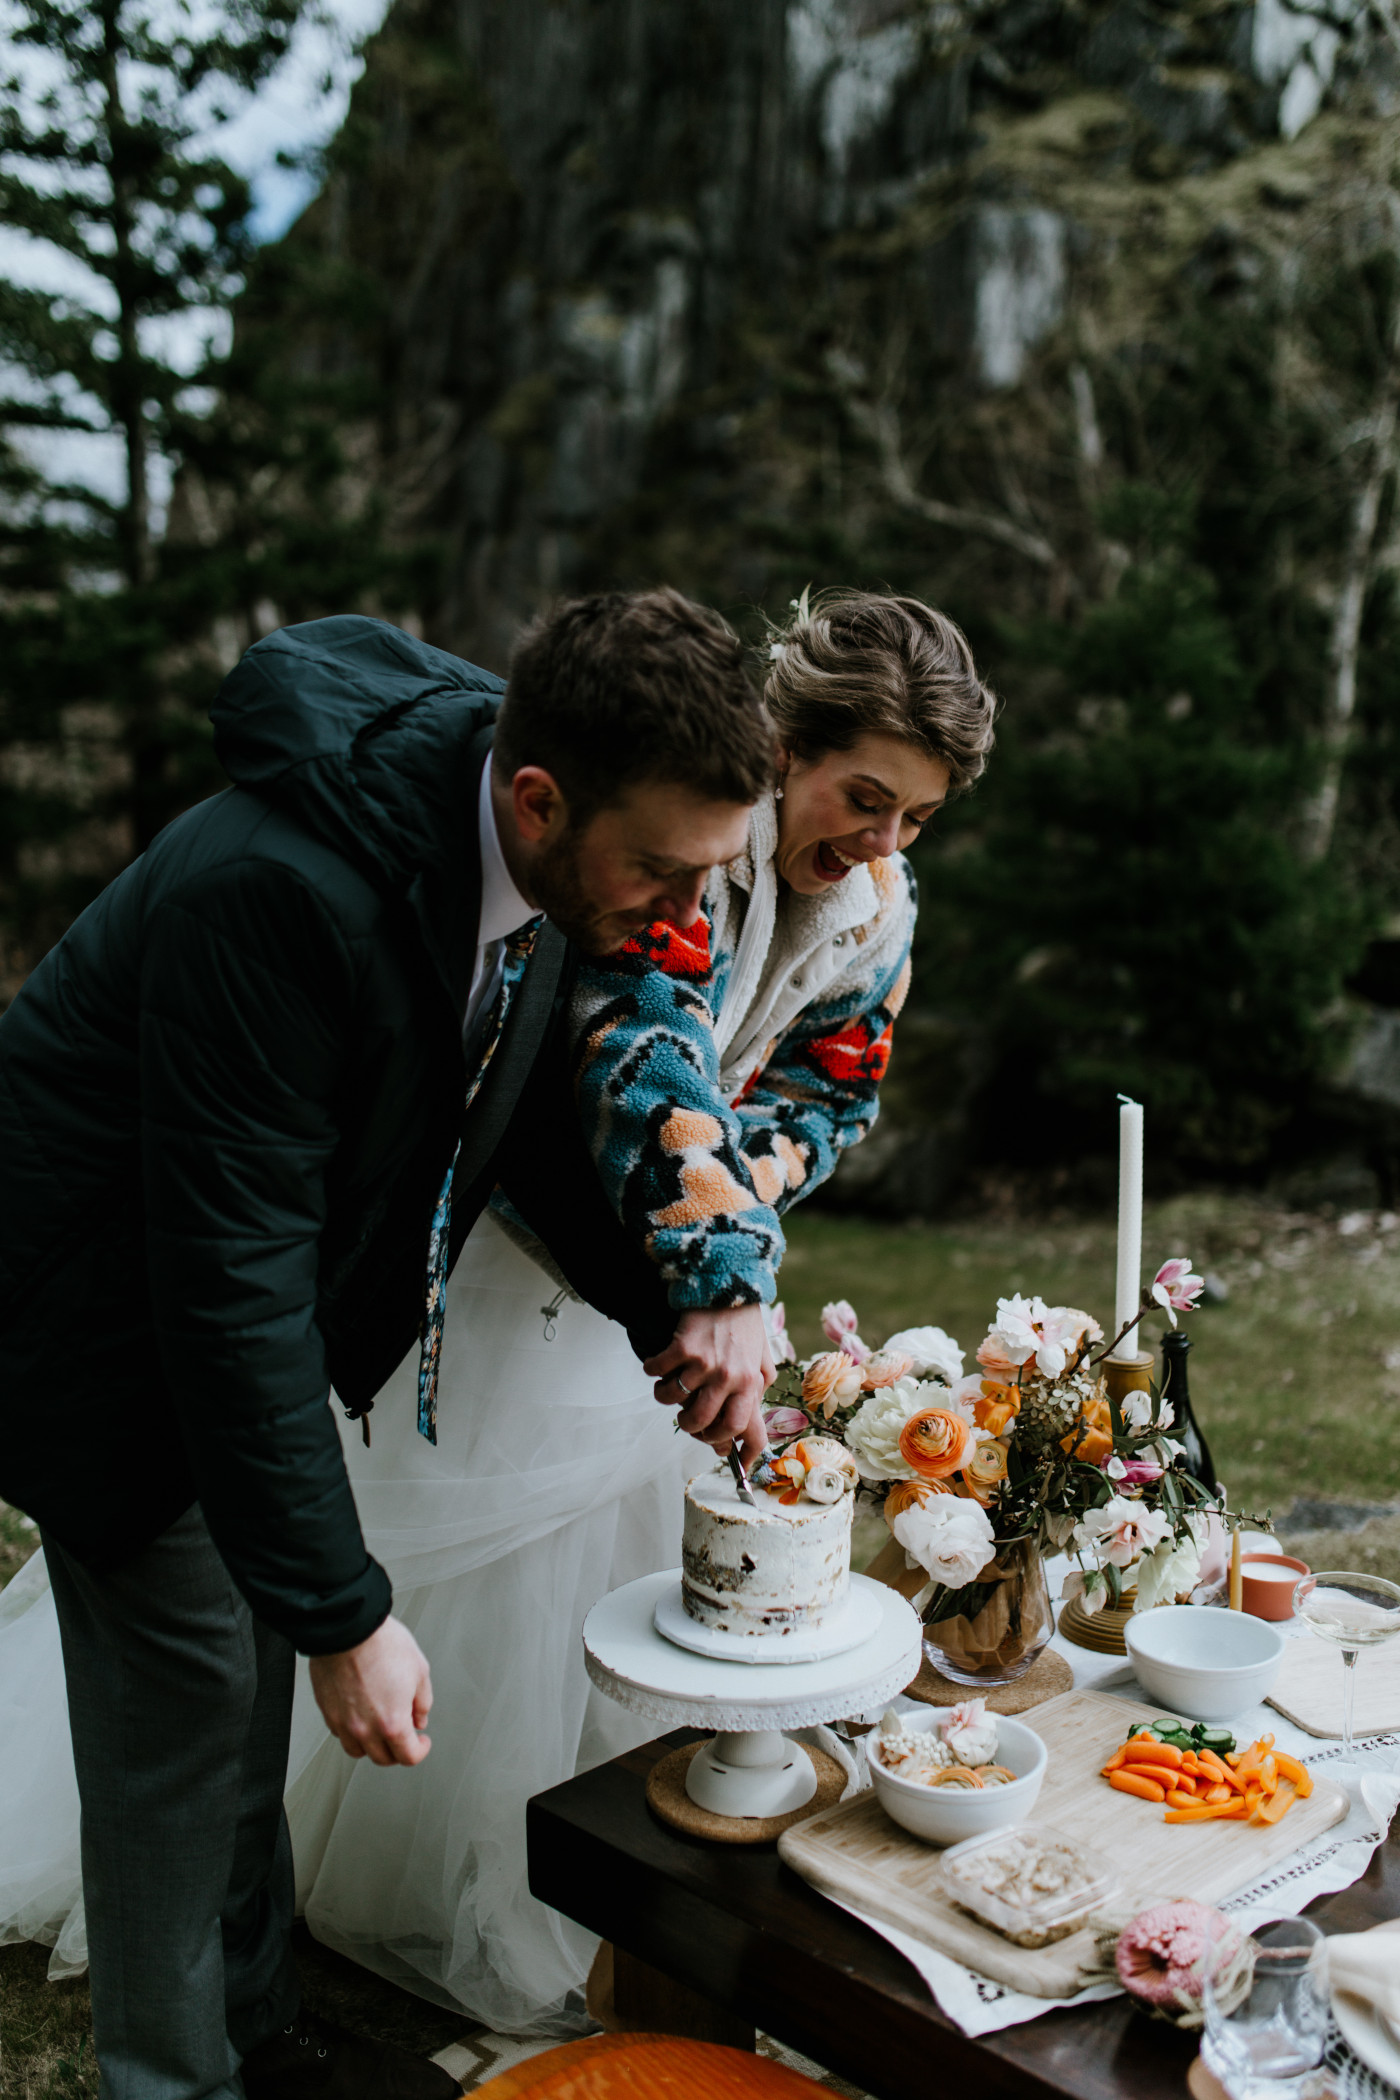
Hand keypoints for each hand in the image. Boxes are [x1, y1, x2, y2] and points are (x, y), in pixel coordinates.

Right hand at [308, 1615, 432, 1767]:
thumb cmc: (381, 1643)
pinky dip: (352, 1731)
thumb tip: (420, 1718)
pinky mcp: (327, 1711)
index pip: (408, 1757)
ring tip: (381, 1728)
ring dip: (372, 1745)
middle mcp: (365, 1728)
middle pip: (382, 1758)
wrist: (348, 1626)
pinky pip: (340, 1733)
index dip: (420, 1751)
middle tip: (404, 1735)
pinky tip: (361, 1714)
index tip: (422, 1742)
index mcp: (392, 1722)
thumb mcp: (419, 1670)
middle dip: (397, 1750)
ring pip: (358, 1750)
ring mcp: (342, 1722)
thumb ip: (422, 1702)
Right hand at [644, 1304, 775, 1468]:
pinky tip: (658, 1365)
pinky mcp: (682, 1347)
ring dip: (666, 1399)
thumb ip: (756, 1391)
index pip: (744, 1430)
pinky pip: (657, 1374)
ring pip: (673, 1401)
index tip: (726, 1458)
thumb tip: (744, 1426)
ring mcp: (704, 1364)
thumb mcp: (762, 1359)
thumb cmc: (745, 1325)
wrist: (730, 1284)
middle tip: (687, 1418)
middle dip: (689, 1428)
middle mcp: (730, 1377)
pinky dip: (653, 1373)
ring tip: (670, 1387)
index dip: (734, 1451)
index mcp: (751, 1383)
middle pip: (701, 1424)